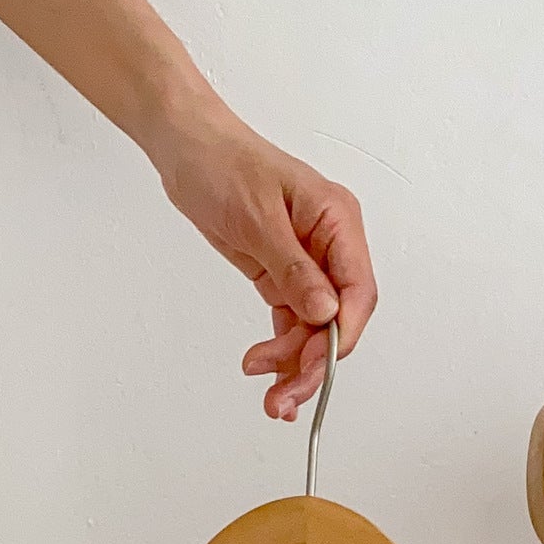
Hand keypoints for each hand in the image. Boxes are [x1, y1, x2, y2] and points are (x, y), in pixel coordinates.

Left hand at [151, 104, 376, 420]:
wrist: (186, 147)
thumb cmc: (221, 163)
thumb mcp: (257, 216)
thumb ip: (293, 269)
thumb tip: (325, 314)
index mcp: (337, 221)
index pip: (357, 291)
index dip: (343, 335)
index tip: (320, 365)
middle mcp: (330, 247)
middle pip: (338, 320)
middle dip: (314, 362)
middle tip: (287, 395)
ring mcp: (308, 265)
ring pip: (314, 330)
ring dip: (294, 365)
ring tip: (270, 395)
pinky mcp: (283, 277)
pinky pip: (292, 324)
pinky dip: (281, 351)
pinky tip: (266, 371)